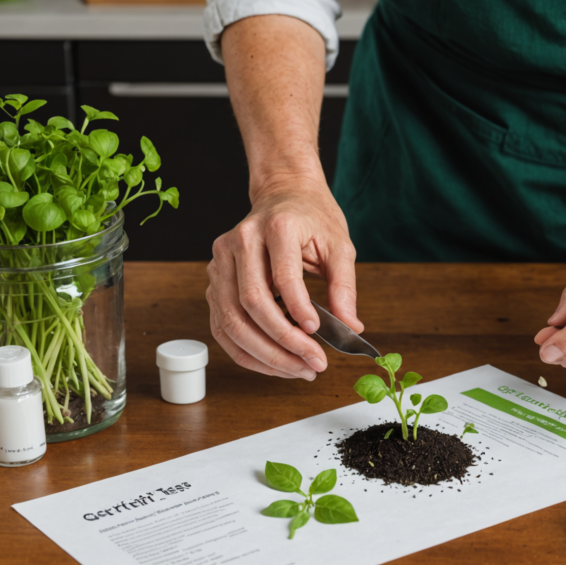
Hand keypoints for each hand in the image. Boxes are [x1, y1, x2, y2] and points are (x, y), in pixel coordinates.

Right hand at [206, 173, 360, 379]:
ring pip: (231, 320)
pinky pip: (222, 325)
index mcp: (275, 228)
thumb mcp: (339, 246)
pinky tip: (274, 364)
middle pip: (251, 303)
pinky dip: (247, 351)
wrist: (284, 194)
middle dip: (283, 342)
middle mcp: (240, 242)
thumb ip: (344, 287)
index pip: (281, 277)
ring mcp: (221, 262)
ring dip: (265, 354)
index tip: (318, 334)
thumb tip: (350, 326)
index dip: (298, 310)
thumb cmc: (313, 219)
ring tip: (298, 370)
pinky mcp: (215, 281)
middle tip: (314, 364)